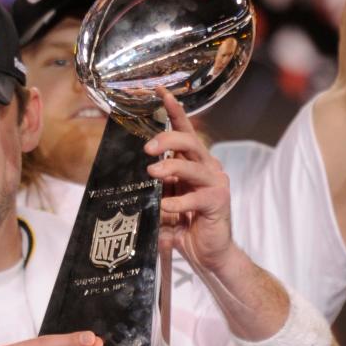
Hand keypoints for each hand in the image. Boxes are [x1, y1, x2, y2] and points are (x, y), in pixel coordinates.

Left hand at [144, 89, 232, 273]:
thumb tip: (127, 174)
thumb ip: (153, 186)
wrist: (209, 253)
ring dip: (171, 168)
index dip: (174, 110)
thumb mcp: (164, 199)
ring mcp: (215, 183)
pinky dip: (178, 202)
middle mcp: (207, 167)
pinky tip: (165, 206)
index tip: (160, 92)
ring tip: (153, 173)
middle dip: (168, 140)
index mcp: (194, 161)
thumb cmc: (185, 224)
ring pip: (193, 166)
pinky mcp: (218, 202)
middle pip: (190, 142)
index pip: (185, 130)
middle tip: (147, 148)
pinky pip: (196, 198)